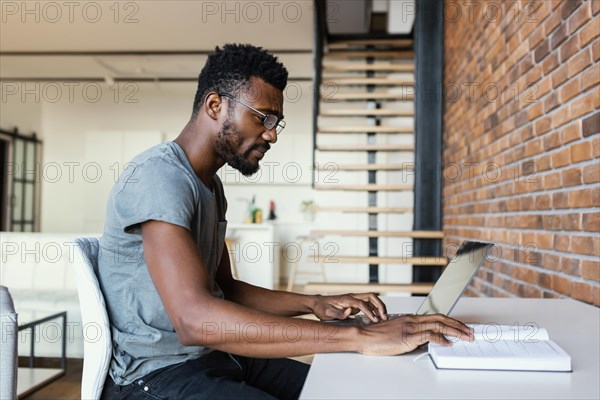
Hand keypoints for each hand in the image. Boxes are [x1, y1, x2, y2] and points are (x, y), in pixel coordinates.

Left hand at [310, 293, 387, 322]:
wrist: (318, 304)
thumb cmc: (321, 308)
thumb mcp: (327, 312)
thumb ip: (338, 313)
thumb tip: (349, 311)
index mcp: (347, 299)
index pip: (362, 303)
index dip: (370, 311)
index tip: (374, 320)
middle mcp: (352, 297)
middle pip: (371, 297)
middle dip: (380, 305)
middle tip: (384, 316)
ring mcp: (354, 300)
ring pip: (371, 300)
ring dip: (379, 307)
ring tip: (383, 318)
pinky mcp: (354, 304)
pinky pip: (368, 304)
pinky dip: (374, 309)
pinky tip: (376, 317)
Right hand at [358, 314, 473, 355]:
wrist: (364, 336)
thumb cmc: (377, 336)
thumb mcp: (397, 333)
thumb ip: (411, 334)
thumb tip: (424, 341)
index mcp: (410, 318)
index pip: (436, 317)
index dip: (451, 321)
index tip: (461, 327)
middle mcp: (413, 320)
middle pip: (441, 319)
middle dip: (458, 325)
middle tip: (470, 331)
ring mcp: (411, 327)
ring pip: (439, 325)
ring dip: (456, 331)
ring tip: (466, 337)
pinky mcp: (408, 337)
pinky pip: (429, 335)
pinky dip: (441, 338)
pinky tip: (448, 343)